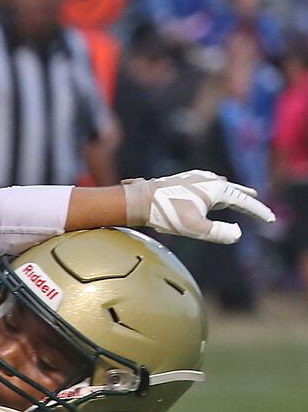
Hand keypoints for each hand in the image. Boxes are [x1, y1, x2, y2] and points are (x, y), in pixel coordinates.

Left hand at [123, 170, 274, 244]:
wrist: (140, 199)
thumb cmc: (167, 213)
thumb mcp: (195, 228)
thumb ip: (219, 233)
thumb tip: (237, 234)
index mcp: (217, 189)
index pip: (245, 201)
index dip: (259, 212)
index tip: (270, 219)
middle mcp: (209, 180)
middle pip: (235, 190)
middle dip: (248, 198)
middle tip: (259, 202)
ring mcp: (196, 178)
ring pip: (222, 185)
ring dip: (233, 192)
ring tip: (240, 195)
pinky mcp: (184, 180)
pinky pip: (208, 183)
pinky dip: (217, 189)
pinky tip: (212, 190)